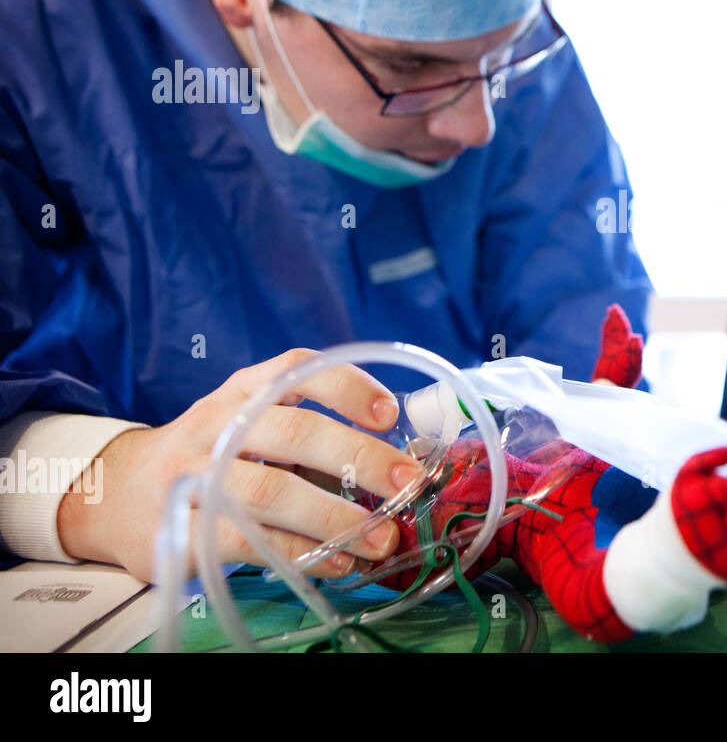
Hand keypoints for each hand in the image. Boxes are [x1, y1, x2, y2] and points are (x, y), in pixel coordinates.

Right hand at [57, 349, 427, 582]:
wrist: (114, 495)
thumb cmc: (211, 458)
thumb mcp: (251, 426)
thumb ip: (311, 435)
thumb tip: (397, 466)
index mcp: (242, 392)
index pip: (296, 370)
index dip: (347, 386)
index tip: (389, 412)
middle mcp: (217, 425)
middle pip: (292, 432)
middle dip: (357, 456)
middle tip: (406, 483)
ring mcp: (193, 477)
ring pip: (270, 492)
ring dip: (335, 517)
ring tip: (382, 537)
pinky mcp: (181, 531)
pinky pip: (248, 542)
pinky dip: (300, 553)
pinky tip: (339, 562)